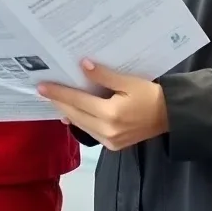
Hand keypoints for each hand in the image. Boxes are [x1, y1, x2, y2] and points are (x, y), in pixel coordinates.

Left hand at [38, 60, 168, 150]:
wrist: (170, 116)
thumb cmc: (150, 95)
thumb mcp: (128, 82)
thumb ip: (103, 75)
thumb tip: (81, 65)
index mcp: (111, 114)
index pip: (77, 101)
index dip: (58, 93)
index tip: (41, 86)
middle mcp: (107, 131)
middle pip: (75, 114)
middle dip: (58, 102)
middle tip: (43, 90)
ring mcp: (110, 141)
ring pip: (80, 124)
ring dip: (66, 111)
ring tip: (54, 98)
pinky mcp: (113, 146)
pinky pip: (90, 131)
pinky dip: (79, 120)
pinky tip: (70, 112)